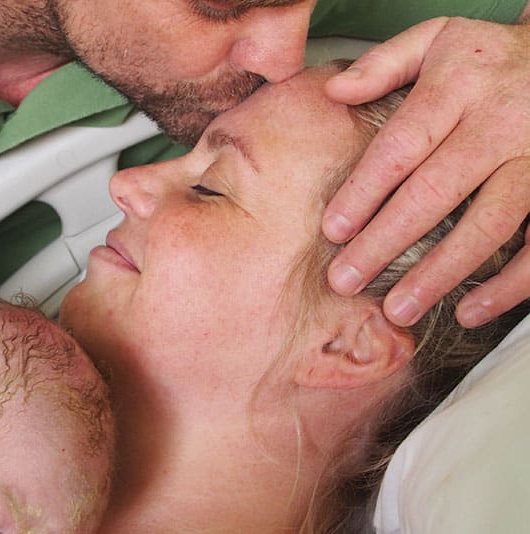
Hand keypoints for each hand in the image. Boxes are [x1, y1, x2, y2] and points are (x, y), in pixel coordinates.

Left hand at [322, 17, 529, 327]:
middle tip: (345, 281)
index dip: (364, 191)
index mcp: (458, 87)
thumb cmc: (486, 57)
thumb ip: (386, 63)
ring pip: (488, 224)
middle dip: (385, 242)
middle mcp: (499, 124)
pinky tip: (471, 310)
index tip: (333, 230)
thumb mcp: (436, 38)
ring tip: (399, 309)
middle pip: (435, 192)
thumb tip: (335, 90)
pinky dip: (509, 284)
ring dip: (441, 273)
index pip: (401, 147)